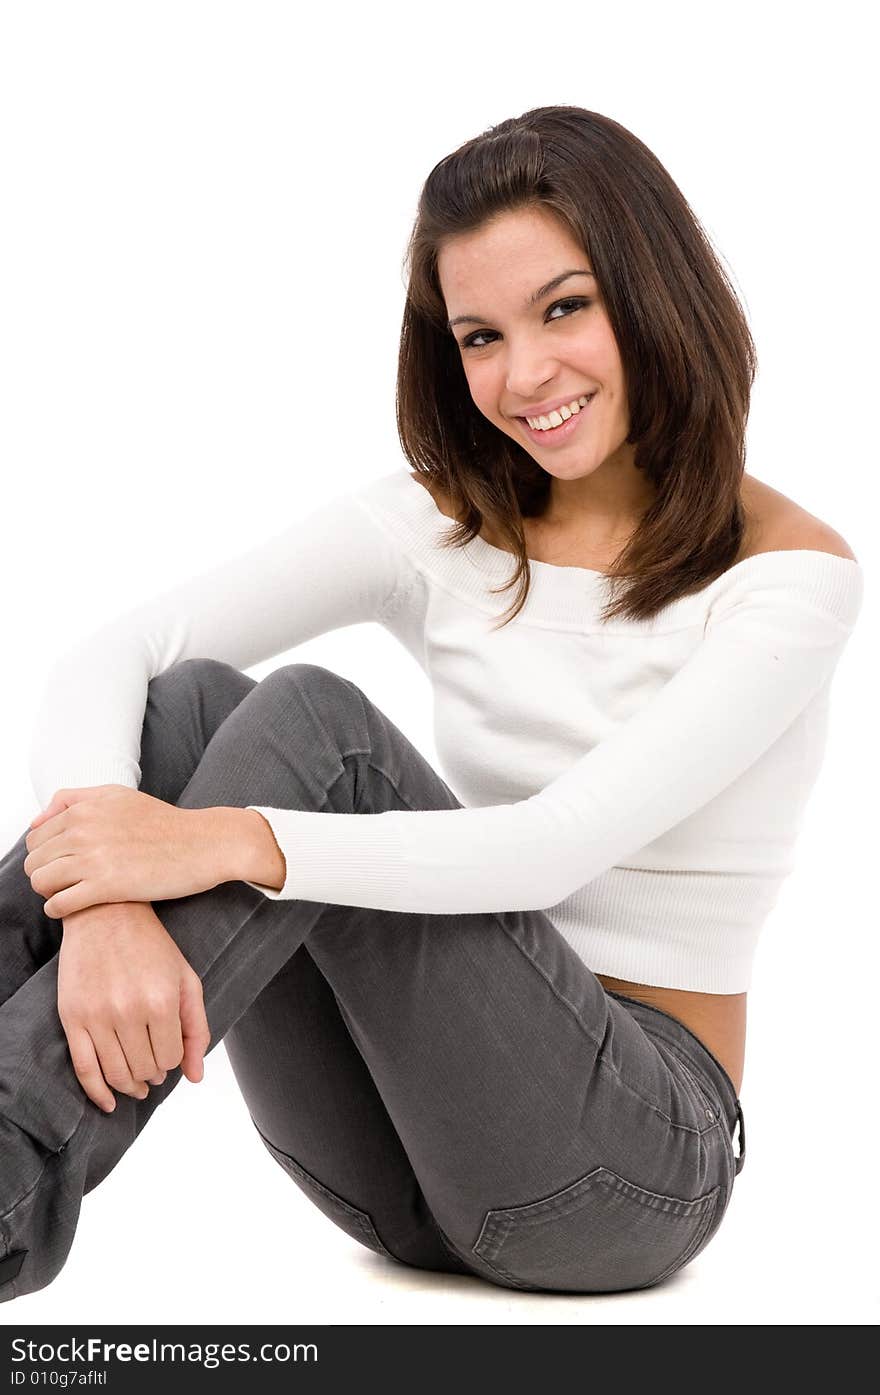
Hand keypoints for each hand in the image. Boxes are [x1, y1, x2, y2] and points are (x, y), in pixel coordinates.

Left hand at [23, 784, 221, 917]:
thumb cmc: (164, 823)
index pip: (35, 837)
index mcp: (84, 809)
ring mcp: (93, 859)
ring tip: (69, 894)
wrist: (203, 844)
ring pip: (41, 882)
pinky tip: (72, 908)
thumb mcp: (118, 796)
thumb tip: (38, 819)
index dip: (44, 854)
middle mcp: (83, 831)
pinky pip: (59, 904)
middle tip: (66, 881)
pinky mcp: (106, 887)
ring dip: (49, 892)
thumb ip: (74, 799)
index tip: (60, 863)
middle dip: (44, 873)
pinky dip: (58, 910)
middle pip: (34, 861)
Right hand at [58, 902, 210, 1112]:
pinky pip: (84, 1068)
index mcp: (161, 1001)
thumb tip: (195, 1076)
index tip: (169, 1052)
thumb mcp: (186, 980)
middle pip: (145, 1069)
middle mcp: (129, 1011)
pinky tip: (110, 1102)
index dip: (172, 1060)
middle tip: (153, 1065)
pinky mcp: (71, 1017)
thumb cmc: (152, 946)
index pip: (170, 1058)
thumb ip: (196, 1029)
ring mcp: (97, 1016)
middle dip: (153, 1073)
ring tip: (138, 1083)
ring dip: (131, 1085)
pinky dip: (97, 1093)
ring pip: (117, 1074)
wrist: (106, 915)